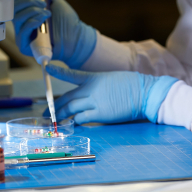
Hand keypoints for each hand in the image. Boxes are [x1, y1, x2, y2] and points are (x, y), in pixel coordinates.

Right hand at [13, 0, 96, 68]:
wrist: (77, 37)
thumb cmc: (68, 22)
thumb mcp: (55, 2)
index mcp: (27, 14)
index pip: (16, 1)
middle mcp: (23, 25)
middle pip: (14, 9)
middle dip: (28, 1)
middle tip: (43, 3)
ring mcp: (23, 36)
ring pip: (16, 19)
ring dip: (32, 11)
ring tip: (46, 12)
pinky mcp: (25, 46)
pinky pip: (22, 31)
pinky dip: (32, 21)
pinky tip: (42, 19)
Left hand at [44, 63, 177, 124]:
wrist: (144, 92)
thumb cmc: (132, 85)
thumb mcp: (112, 79)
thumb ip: (98, 86)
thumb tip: (90, 94)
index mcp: (94, 78)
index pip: (72, 75)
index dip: (59, 72)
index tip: (48, 68)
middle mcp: (91, 89)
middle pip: (68, 97)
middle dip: (56, 105)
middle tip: (48, 111)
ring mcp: (95, 102)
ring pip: (71, 108)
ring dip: (62, 115)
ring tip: (55, 121)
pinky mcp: (100, 114)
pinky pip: (83, 118)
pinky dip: (76, 121)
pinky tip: (73, 124)